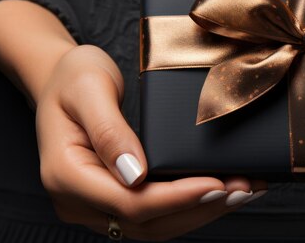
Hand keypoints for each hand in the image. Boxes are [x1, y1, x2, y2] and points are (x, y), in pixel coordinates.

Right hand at [36, 45, 266, 240]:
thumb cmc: (72, 78)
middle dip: (200, 208)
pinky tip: (220, 191)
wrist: (60, 80)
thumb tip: (136, 174)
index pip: (129, 202)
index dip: (177, 198)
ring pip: (155, 226)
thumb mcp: (87, 88)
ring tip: (242, 192)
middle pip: (147, 223)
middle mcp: (77, 201)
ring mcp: (95, 205)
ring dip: (201, 212)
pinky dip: (189, 206)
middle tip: (243, 189)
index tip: (216, 184)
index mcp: (66, 175)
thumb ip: (109, 130)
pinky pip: (154, 215)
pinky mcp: (113, 201)